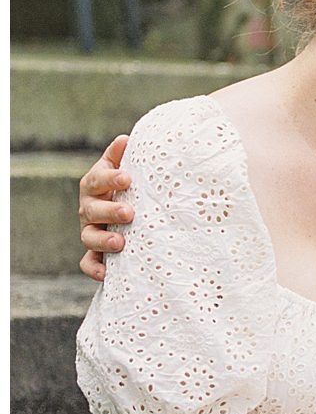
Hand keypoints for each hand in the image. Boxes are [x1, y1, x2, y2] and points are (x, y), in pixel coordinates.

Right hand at [79, 136, 132, 279]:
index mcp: (95, 185)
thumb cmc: (129, 186)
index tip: (127, 178)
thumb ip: (122, 156)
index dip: (110, 178)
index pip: (97, 179)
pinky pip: (88, 263)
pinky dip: (94, 269)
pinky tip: (107, 274)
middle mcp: (89, 208)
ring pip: (88, 237)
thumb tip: (126, 140)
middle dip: (110, 211)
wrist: (126, 211)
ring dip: (102, 240)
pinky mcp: (95, 253)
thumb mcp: (125, 168)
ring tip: (120, 242)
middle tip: (129, 213)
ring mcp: (90, 231)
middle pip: (92, 209)